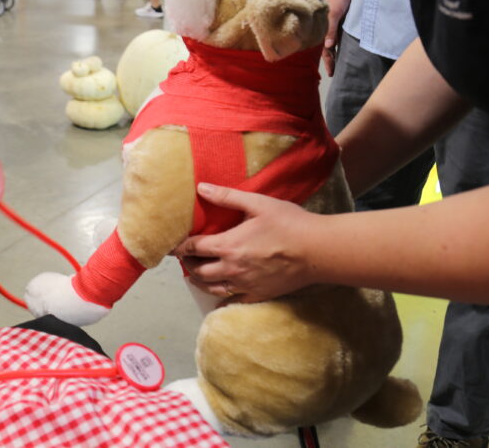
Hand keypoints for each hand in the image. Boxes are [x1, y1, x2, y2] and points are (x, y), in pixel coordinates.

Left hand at [173, 183, 313, 302]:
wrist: (317, 250)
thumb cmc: (289, 223)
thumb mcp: (257, 203)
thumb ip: (227, 197)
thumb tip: (202, 188)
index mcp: (228, 245)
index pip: (193, 248)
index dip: (179, 247)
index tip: (171, 246)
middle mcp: (231, 269)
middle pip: (198, 271)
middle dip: (187, 264)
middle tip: (184, 258)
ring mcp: (244, 284)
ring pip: (211, 288)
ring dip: (199, 281)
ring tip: (195, 275)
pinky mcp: (258, 294)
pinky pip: (232, 301)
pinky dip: (220, 300)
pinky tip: (218, 298)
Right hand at [322, 0, 350, 76]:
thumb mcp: (334, 13)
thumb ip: (330, 30)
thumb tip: (328, 47)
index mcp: (323, 27)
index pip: (325, 49)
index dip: (328, 61)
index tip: (331, 72)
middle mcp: (329, 27)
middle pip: (329, 47)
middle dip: (331, 60)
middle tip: (335, 73)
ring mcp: (337, 23)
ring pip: (335, 42)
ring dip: (337, 52)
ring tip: (341, 64)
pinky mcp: (344, 19)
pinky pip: (342, 34)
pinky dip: (342, 42)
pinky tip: (347, 49)